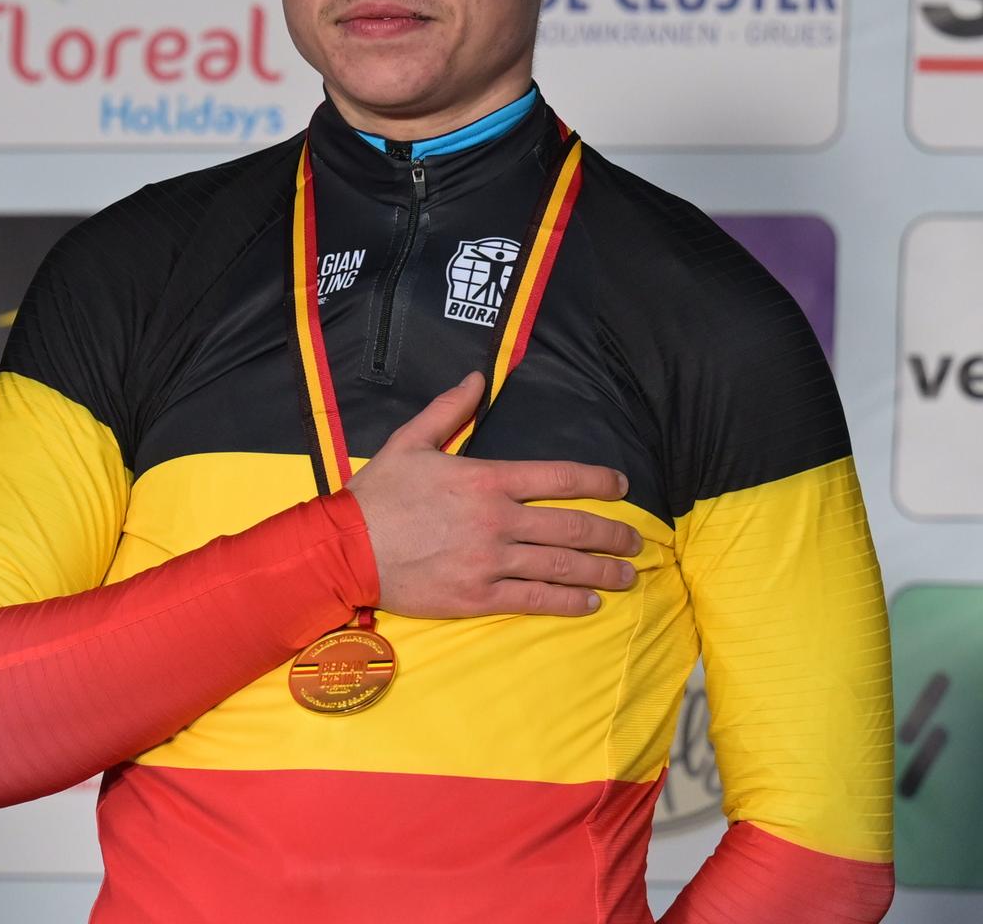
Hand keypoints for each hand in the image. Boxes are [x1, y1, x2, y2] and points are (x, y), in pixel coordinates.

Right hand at [344, 371, 642, 617]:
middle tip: (636, 542)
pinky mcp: (478, 597)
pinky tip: (588, 603)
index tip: (622, 487)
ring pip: (561, 567)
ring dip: (601, 573)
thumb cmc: (378, 494)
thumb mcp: (410, 441)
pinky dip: (567, 602)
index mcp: (487, 480)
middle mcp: (498, 520)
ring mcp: (491, 561)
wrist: (346, 549)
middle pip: (572, 528)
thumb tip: (477, 379)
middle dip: (612, 535)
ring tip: (627, 577)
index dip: (598, 481)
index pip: (558, 478)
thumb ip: (449, 410)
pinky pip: (534, 599)